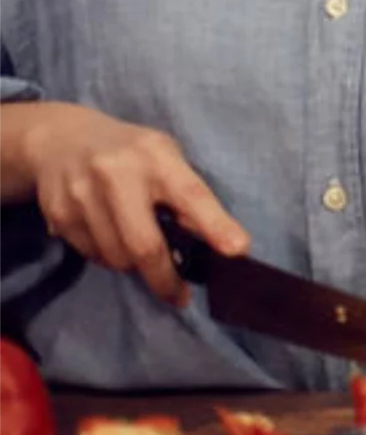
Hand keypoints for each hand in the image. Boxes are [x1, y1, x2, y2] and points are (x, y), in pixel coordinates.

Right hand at [22, 103, 248, 305]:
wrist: (61, 139)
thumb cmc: (131, 153)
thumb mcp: (166, 158)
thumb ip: (187, 195)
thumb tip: (214, 241)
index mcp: (156, 156)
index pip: (191, 195)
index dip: (215, 225)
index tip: (237, 250)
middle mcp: (117, 174)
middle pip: (144, 244)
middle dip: (165, 278)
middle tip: (180, 296)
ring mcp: (82, 195)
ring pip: (116, 258)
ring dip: (134, 266)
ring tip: (141, 251)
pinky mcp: (59, 215)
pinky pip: (92, 255)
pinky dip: (109, 258)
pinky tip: (112, 237)